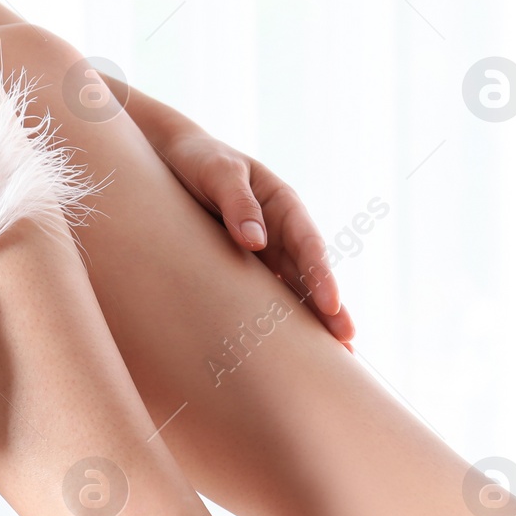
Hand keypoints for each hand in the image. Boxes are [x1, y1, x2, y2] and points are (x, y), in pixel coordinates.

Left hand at [160, 130, 354, 343]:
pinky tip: (285, 349)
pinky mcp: (242, 269)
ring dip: (309, 322)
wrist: (169, 158)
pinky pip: (262, 296)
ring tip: (330, 358)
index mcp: (282, 205)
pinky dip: (276, 321)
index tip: (330, 304)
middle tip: (346, 342)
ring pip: (291, 291)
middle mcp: (280, 232)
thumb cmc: (197, 160)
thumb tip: (257, 242)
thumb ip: (236, 202)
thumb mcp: (216, 171)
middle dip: (329, 308)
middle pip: (309, 275)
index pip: (308, 244)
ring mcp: (263, 254)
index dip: (321, 275)